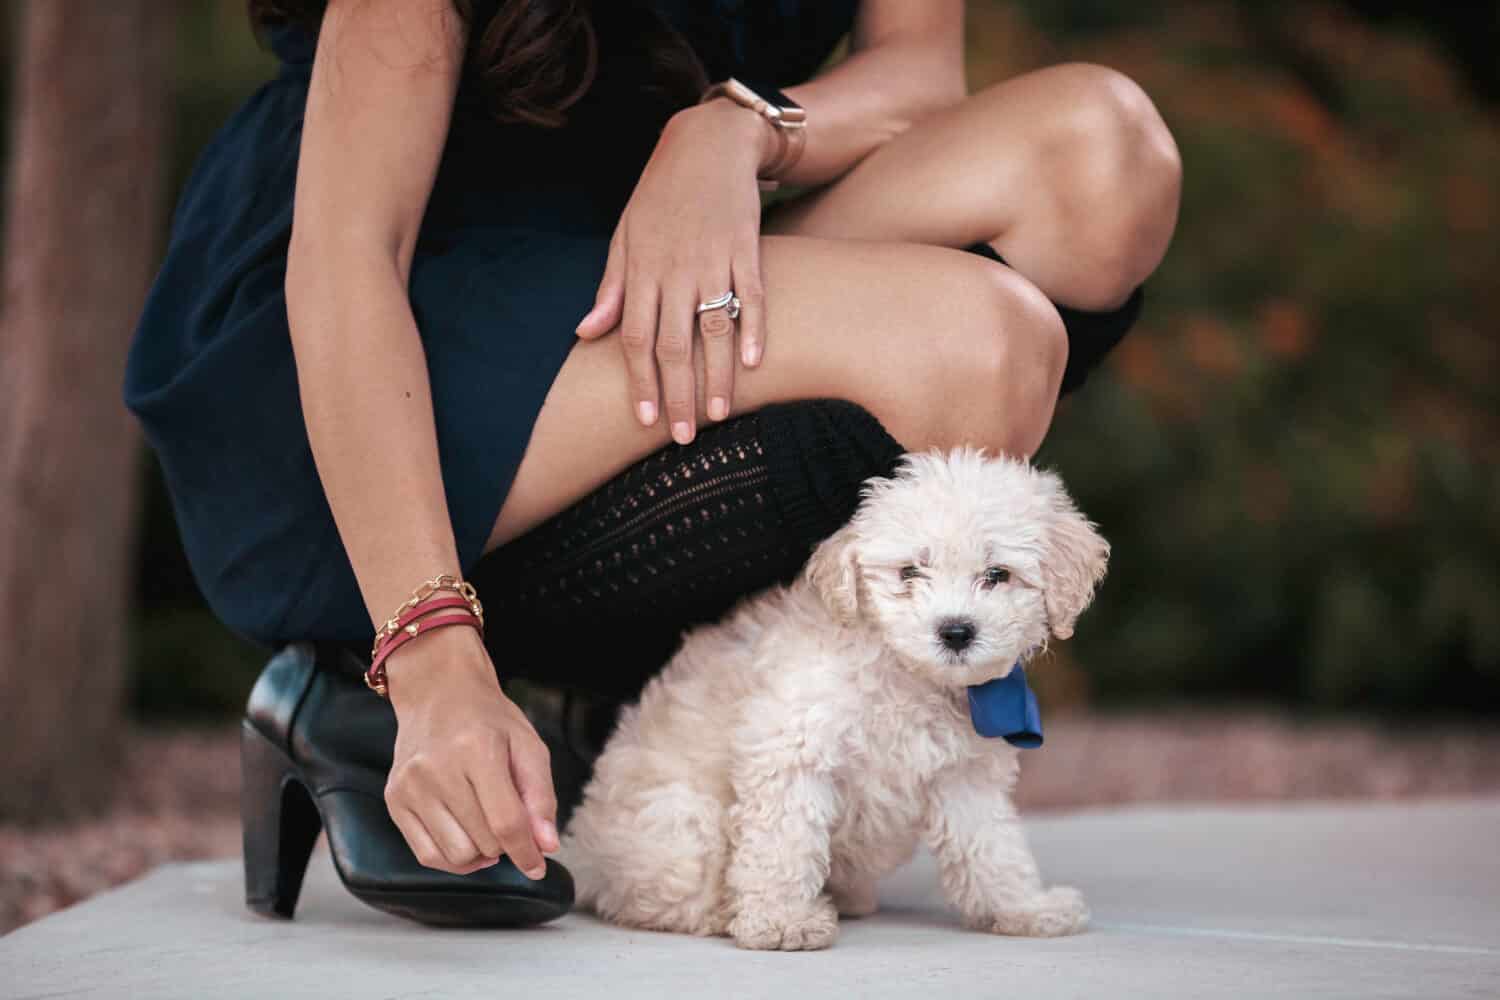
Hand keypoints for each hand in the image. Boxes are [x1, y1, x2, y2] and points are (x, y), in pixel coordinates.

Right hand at [381, 625, 558, 877]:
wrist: (438, 692)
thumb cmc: (489, 719)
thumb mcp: (528, 745)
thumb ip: (540, 797)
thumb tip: (546, 846)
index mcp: (477, 750)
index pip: (506, 822)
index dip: (527, 852)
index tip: (538, 867)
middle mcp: (437, 769)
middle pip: (484, 841)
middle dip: (506, 844)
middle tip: (510, 822)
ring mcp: (410, 786)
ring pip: (457, 855)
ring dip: (482, 854)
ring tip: (489, 830)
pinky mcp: (394, 800)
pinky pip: (427, 855)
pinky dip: (454, 860)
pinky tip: (468, 840)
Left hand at [575, 100, 777, 443]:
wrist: (708, 142)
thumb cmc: (661, 194)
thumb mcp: (626, 234)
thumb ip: (612, 287)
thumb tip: (586, 333)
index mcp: (641, 270)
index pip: (634, 337)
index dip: (639, 382)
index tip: (645, 421)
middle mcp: (675, 269)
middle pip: (673, 345)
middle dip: (676, 395)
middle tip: (682, 437)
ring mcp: (713, 260)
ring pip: (714, 330)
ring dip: (716, 377)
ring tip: (717, 416)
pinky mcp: (747, 248)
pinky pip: (752, 296)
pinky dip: (755, 330)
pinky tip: (754, 365)